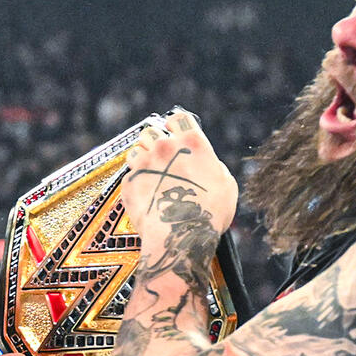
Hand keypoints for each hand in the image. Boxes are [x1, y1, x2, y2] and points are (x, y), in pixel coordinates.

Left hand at [120, 110, 237, 248]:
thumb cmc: (209, 213)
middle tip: (162, 161)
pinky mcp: (129, 182)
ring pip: (136, 150)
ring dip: (142, 160)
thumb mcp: (227, 185)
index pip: (178, 119)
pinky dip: (135, 183)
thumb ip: (213, 166)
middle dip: (155, 143)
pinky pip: (129, 175)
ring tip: (151, 177)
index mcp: (191, 143)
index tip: (174, 133)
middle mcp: (165, 147)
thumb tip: (207, 164)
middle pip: (152, 132)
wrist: (180, 237)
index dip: (175, 126)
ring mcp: (144, 163)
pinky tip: (145, 196)